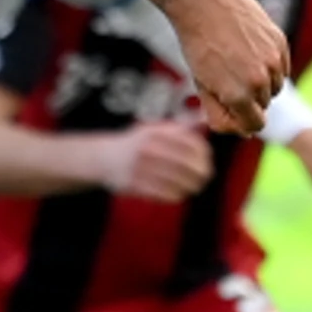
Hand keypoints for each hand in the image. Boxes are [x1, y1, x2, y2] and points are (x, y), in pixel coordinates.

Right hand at [92, 120, 214, 201]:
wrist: (103, 158)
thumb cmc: (136, 144)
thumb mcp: (155, 129)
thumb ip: (180, 126)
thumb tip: (204, 117)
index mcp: (156, 132)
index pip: (190, 143)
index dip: (204, 153)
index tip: (208, 159)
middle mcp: (149, 147)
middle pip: (187, 164)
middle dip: (201, 172)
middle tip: (205, 176)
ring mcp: (141, 167)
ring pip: (178, 181)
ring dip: (191, 185)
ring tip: (195, 186)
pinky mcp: (135, 185)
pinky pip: (165, 194)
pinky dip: (176, 195)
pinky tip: (179, 193)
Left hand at [159, 0, 288, 133]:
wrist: (201, 0)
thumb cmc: (197, 44)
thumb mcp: (201, 84)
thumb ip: (220, 112)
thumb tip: (242, 131)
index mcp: (238, 95)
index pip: (255, 125)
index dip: (241, 121)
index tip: (229, 107)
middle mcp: (259, 80)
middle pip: (263, 104)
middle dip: (247, 98)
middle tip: (226, 76)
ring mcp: (273, 60)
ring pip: (275, 86)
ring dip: (260, 81)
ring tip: (237, 62)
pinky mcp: (280, 41)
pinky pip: (281, 66)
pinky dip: (269, 64)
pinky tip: (249, 50)